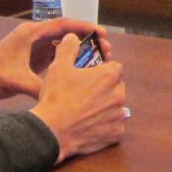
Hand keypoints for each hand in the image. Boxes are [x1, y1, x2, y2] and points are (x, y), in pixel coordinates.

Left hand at [0, 18, 115, 100]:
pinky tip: (85, 67)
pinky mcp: (35, 57)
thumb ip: (38, 87)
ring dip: (82, 48)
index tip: (101, 32)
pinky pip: (58, 54)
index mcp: (31, 33)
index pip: (62, 25)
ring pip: (64, 43)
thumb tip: (58, 98)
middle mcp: (35, 36)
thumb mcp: (17, 81)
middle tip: (106, 48)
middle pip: (67, 32)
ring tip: (101, 57)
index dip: (83, 27)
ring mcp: (35, 46)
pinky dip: (72, 58)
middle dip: (88, 38)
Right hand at [29, 33, 127, 161]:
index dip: (103, 70)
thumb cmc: (56, 97)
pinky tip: (89, 125)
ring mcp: (118, 116)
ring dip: (104, 107)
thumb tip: (73, 37)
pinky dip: (105, 125)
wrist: (52, 131)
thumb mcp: (59, 66)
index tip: (90, 75)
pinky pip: (114, 126)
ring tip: (85, 110)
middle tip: (85, 93)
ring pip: (115, 107)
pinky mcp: (115, 134)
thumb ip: (68, 47)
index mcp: (110, 76)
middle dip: (104, 88)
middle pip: (116, 87)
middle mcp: (119, 95)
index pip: (115, 67)